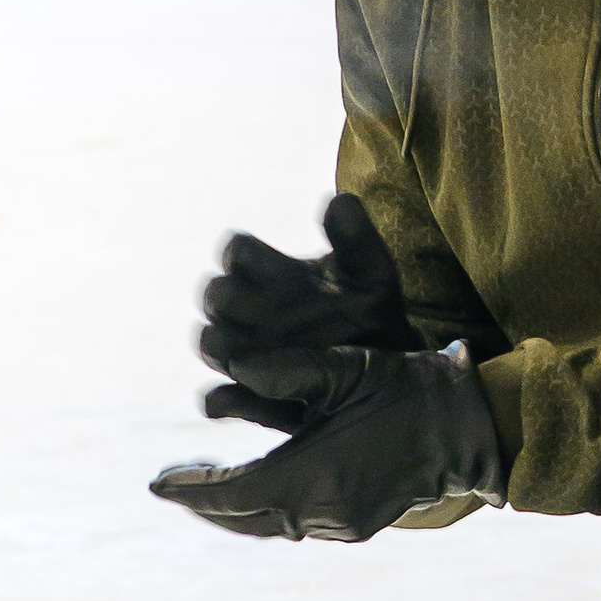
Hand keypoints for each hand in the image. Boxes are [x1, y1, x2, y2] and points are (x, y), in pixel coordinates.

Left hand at [152, 345, 506, 543]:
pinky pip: (297, 523)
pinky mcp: (359, 525)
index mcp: (310, 476)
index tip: (155, 482)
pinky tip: (259, 490)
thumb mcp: (345, 367)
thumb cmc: (406, 388)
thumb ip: (284, 368)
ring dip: (234, 507)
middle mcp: (322, 511)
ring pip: (268, 525)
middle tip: (171, 483)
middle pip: (242, 517)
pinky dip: (267, 510)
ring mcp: (343, 524)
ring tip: (205, 487)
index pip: (229, 492)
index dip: (189, 487)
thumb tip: (231, 364)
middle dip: (204, 501)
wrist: (469, 428)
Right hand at [199, 196, 414, 418]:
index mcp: (269, 272)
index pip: (236, 252)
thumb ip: (357, 239)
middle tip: (272, 316)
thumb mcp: (373, 275)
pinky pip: (218, 401)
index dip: (246, 259)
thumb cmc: (373, 311)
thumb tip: (340, 199)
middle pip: (214, 295)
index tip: (280, 273)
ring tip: (268, 358)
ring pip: (210, 344)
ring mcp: (246, 352)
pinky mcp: (250, 396)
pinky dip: (228, 401)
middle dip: (234, 303)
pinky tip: (259, 400)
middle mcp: (248, 310)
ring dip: (230, 348)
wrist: (389, 368)